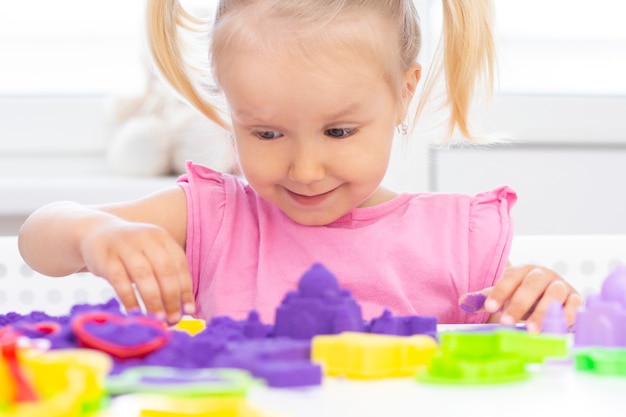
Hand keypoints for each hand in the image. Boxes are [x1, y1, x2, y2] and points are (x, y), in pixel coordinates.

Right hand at [80, 218, 193, 323]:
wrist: (98, 234)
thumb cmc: (133, 252)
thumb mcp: (152, 253)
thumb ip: (167, 275)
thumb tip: (184, 307)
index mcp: (162, 238)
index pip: (179, 264)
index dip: (185, 288)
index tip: (189, 310)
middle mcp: (146, 239)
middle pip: (164, 270)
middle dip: (171, 297)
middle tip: (174, 318)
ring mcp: (125, 247)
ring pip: (143, 275)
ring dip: (153, 300)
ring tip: (159, 319)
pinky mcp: (106, 258)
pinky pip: (120, 281)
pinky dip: (129, 299)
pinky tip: (136, 313)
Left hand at [460, 264, 582, 331]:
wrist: (550, 298)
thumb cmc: (523, 296)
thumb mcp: (504, 296)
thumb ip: (486, 299)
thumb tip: (463, 302)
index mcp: (523, 270)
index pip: (510, 277)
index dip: (499, 291)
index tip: (488, 307)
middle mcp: (543, 274)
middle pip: (531, 285)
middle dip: (519, 304)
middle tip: (506, 323)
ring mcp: (560, 285)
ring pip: (554, 295)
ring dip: (542, 313)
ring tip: (532, 331)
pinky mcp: (575, 298)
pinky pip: (574, 305)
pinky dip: (567, 316)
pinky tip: (557, 328)